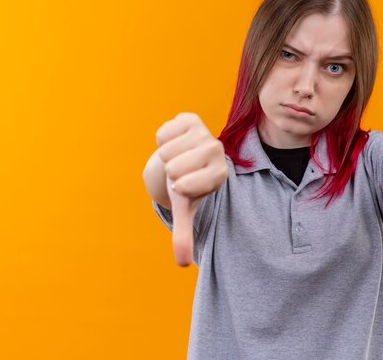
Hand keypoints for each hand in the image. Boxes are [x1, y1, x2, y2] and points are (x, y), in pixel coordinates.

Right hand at [155, 112, 227, 266]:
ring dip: (166, 155)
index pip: (184, 185)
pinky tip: (175, 143)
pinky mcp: (190, 118)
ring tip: (179, 157)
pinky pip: (163, 133)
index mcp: (220, 174)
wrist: (184, 158)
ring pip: (167, 150)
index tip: (186, 185)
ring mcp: (205, 132)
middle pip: (174, 166)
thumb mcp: (186, 208)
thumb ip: (185, 234)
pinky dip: (162, 140)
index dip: (177, 188)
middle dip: (170, 171)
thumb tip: (182, 264)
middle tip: (181, 170)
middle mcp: (217, 150)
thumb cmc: (186, 185)